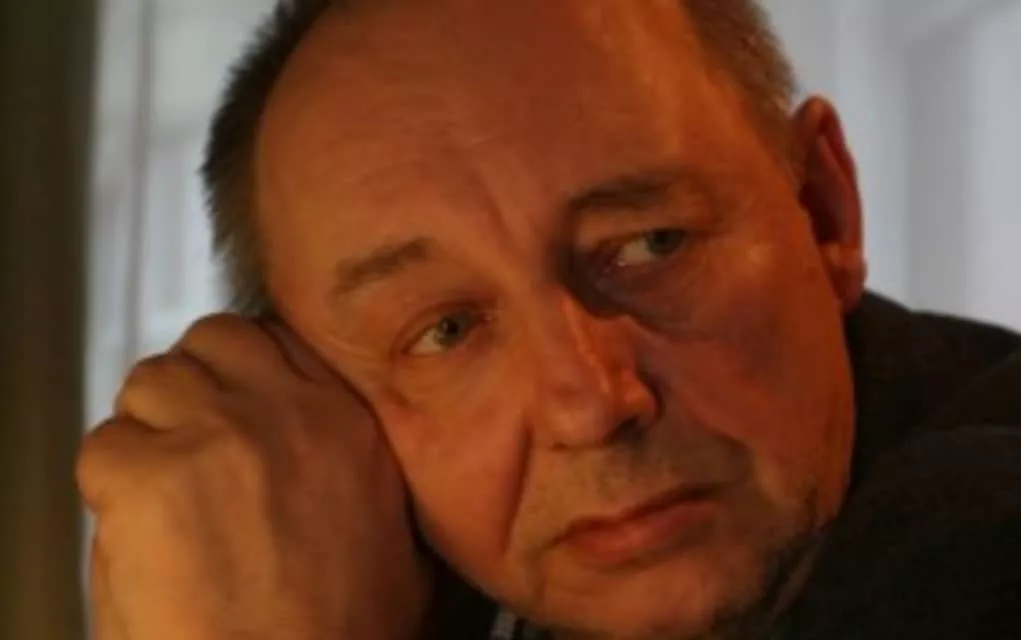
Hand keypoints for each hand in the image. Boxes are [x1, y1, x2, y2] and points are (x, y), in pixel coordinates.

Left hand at [77, 315, 430, 639]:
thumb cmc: (340, 634)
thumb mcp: (400, 538)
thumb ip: (364, 473)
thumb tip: (328, 449)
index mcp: (345, 423)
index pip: (277, 339)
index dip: (245, 367)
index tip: (234, 397)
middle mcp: (283, 413)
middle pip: (212, 341)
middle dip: (194, 383)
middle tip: (189, 437)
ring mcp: (215, 436)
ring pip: (151, 381)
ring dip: (149, 427)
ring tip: (159, 485)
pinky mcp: (150, 476)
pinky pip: (104, 446)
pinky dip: (109, 484)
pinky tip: (137, 527)